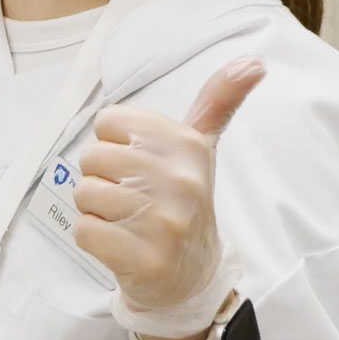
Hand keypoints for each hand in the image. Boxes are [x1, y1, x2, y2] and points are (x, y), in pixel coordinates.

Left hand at [73, 56, 265, 339]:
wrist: (191, 277)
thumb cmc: (183, 203)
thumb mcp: (201, 149)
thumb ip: (218, 103)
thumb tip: (254, 61)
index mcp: (188, 146)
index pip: (108, 122)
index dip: (114, 144)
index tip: (139, 164)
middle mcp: (180, 180)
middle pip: (93, 157)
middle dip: (101, 179)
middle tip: (131, 197)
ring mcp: (164, 221)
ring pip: (85, 194)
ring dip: (96, 210)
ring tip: (126, 221)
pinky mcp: (144, 258)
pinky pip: (84, 231)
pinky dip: (92, 238)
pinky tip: (119, 243)